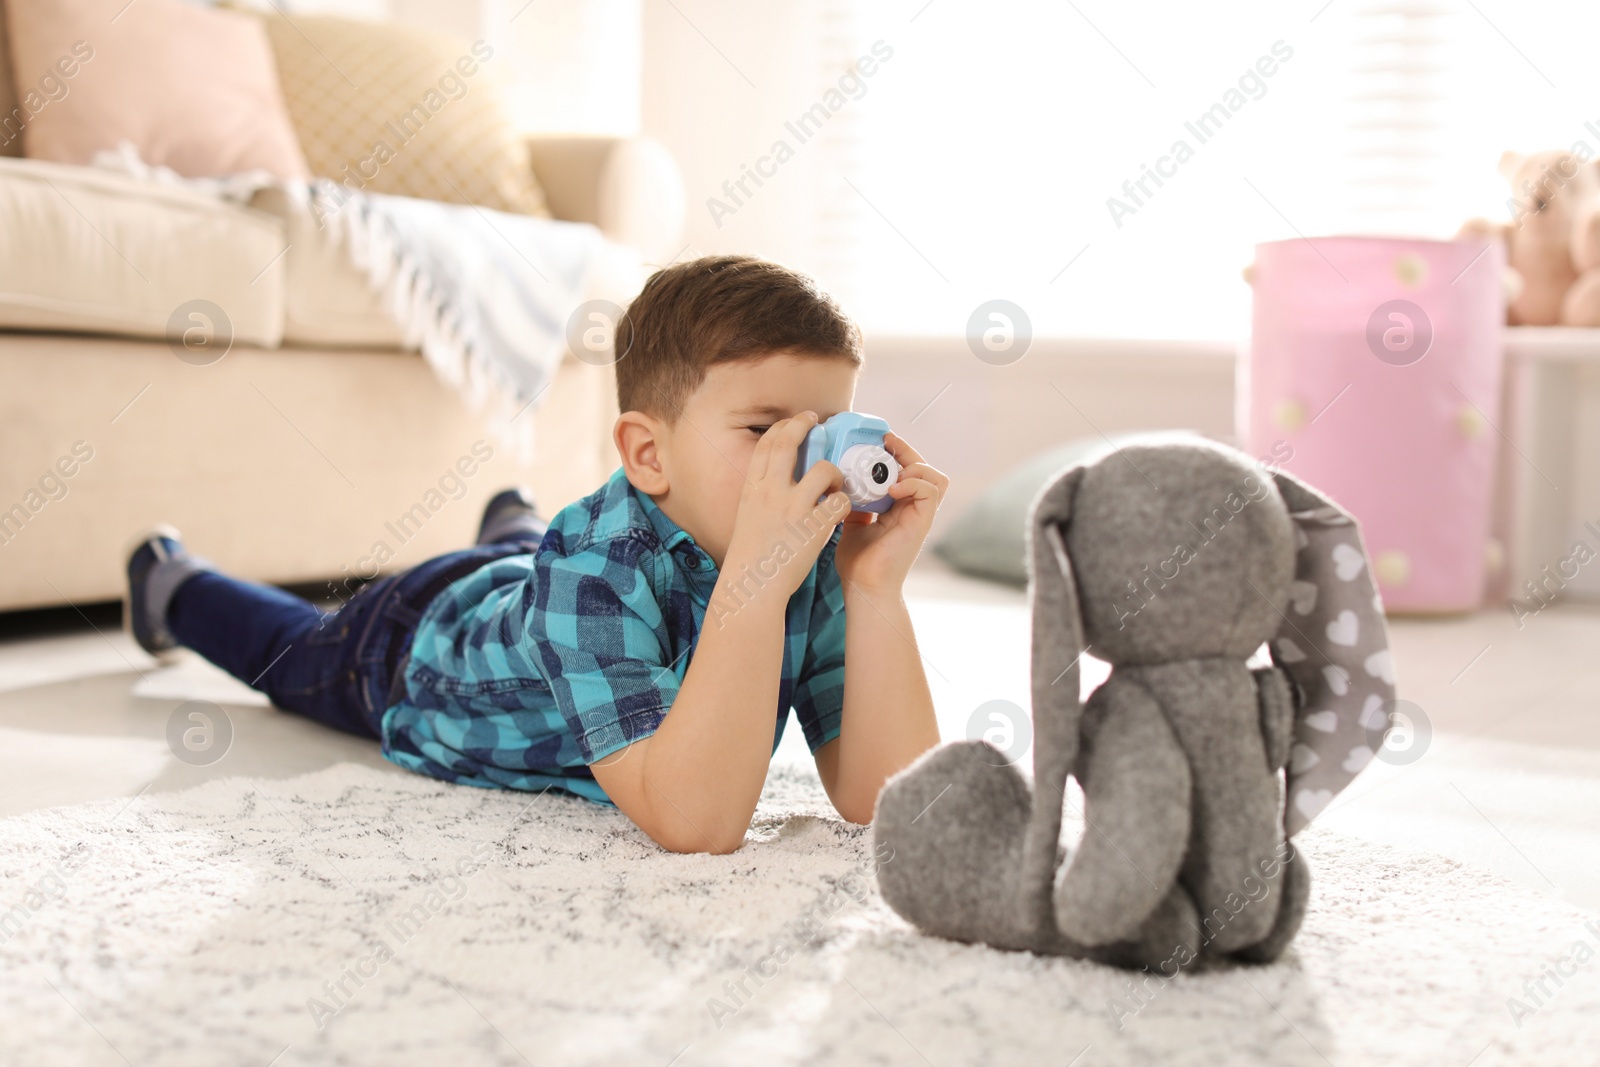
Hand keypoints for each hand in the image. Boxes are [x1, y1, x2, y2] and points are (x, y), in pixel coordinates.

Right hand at [719, 412, 851, 608]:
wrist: (753, 586)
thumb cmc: (752, 556)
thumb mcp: (749, 516)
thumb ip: (763, 495)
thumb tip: (779, 479)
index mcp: (752, 489)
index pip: (765, 445)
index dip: (782, 427)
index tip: (793, 422)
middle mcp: (770, 493)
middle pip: (788, 442)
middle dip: (803, 425)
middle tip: (817, 421)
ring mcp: (792, 508)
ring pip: (824, 469)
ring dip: (835, 473)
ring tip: (836, 484)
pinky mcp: (813, 527)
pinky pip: (839, 501)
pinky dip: (844, 502)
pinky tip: (840, 511)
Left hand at [833, 432, 947, 597]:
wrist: (864, 588)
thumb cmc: (857, 561)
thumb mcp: (850, 521)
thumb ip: (853, 500)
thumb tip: (838, 478)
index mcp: (898, 506)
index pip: (906, 469)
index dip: (895, 452)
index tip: (876, 441)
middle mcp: (912, 509)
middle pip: (923, 467)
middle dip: (905, 450)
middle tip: (885, 442)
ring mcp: (920, 516)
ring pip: (935, 477)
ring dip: (914, 465)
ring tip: (890, 468)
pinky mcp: (923, 523)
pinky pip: (931, 491)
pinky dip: (913, 483)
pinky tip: (892, 489)